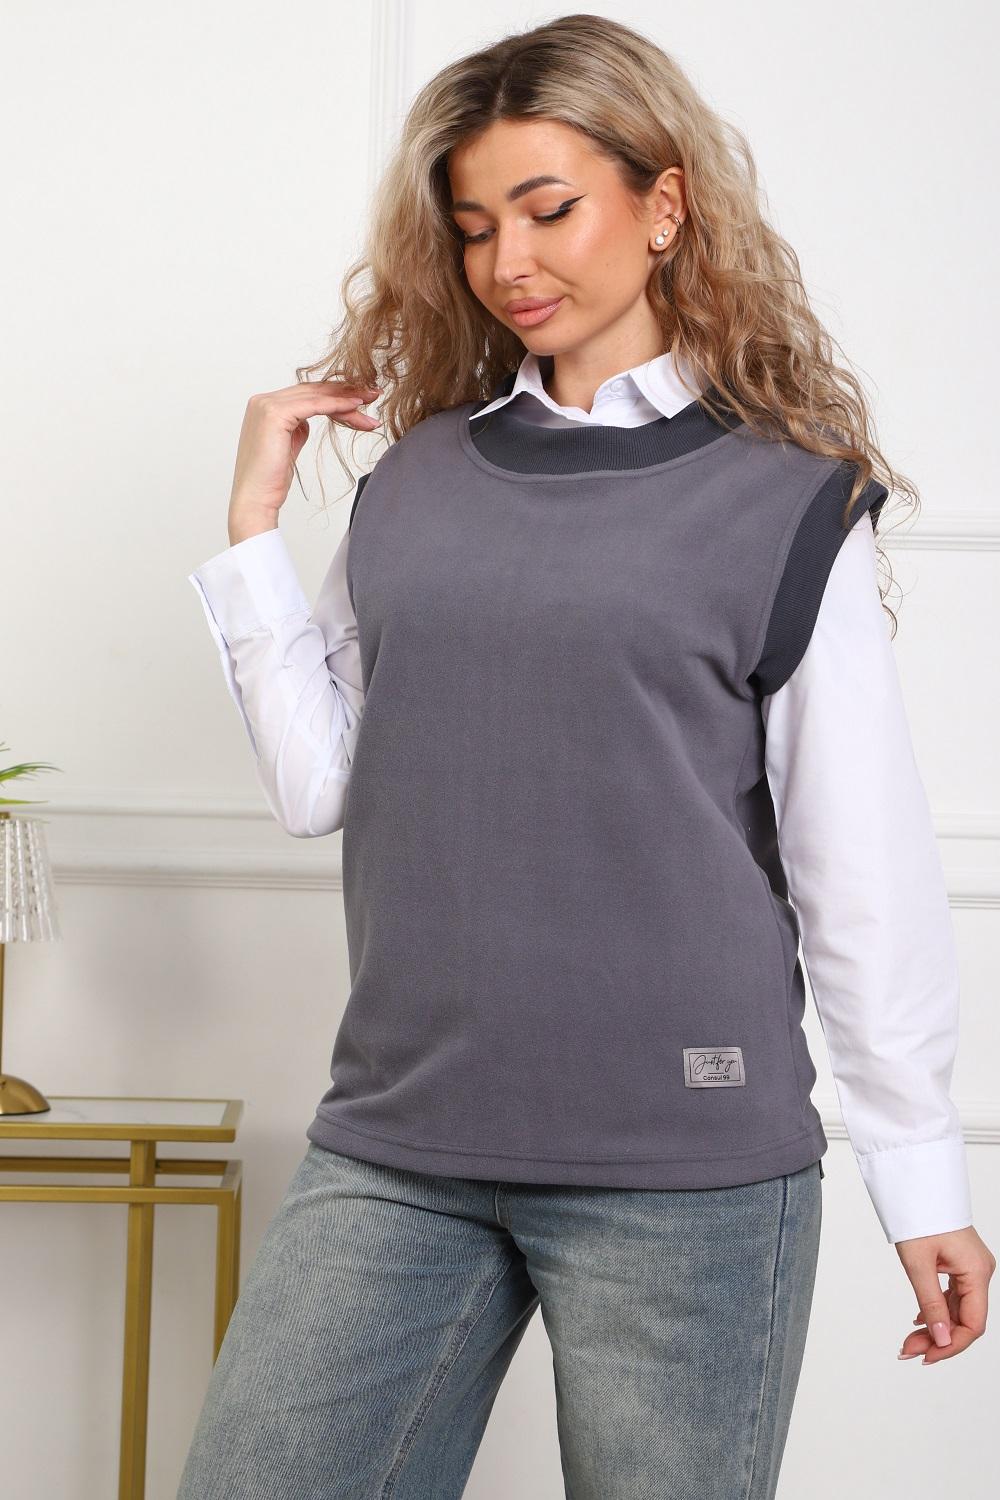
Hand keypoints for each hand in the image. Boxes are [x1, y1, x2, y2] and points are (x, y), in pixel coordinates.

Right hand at [227, 377, 380, 541]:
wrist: (256, 500)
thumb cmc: (271, 481)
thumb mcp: (287, 446)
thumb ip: (295, 428)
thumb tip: (308, 419)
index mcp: (264, 406)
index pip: (306, 394)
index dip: (334, 394)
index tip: (360, 399)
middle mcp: (263, 400)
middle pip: (312, 391)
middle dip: (345, 392)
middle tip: (373, 394)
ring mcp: (267, 405)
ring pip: (316, 396)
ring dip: (346, 398)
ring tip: (371, 400)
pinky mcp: (275, 414)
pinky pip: (314, 405)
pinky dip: (336, 404)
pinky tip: (355, 406)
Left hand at [895, 1225, 995, 1364]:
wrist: (915, 1185)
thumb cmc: (919, 1215)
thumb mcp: (918, 1264)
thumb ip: (931, 1303)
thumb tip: (940, 1340)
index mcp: (977, 1272)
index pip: (973, 1324)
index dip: (951, 1345)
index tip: (926, 1356)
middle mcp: (979, 1271)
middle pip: (964, 1320)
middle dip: (938, 1339)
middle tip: (908, 1350)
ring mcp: (971, 1268)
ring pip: (957, 1310)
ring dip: (935, 1327)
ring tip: (909, 1341)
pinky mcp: (960, 1264)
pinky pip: (953, 1296)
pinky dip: (937, 1311)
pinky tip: (920, 1321)